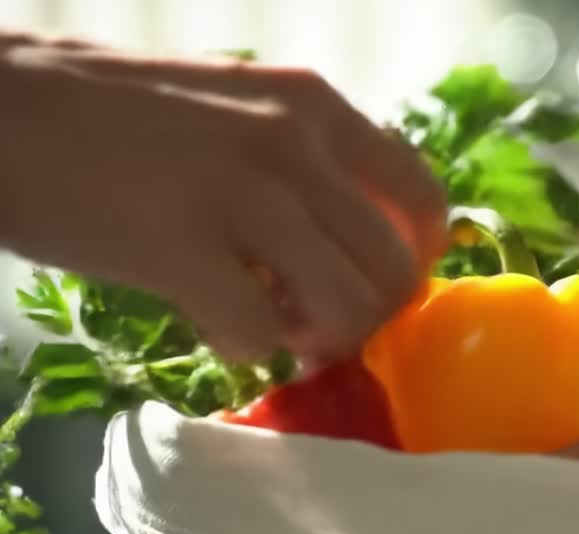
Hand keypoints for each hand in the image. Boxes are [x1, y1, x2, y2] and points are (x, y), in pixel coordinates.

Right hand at [0, 31, 447, 362]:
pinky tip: (212, 321)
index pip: (424, 201)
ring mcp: (239, 191)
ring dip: (317, 339)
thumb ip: (309, 164)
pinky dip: (244, 346)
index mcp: (317, 106)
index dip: (410, 262)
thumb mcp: (242, 109)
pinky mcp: (177, 244)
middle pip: (396, 270)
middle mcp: (294, 141)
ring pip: (347, 307)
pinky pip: (258, 333)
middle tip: (318, 324)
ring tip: (272, 324)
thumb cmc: (118, 116)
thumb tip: (361, 244)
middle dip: (367, 317)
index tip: (371, 287)